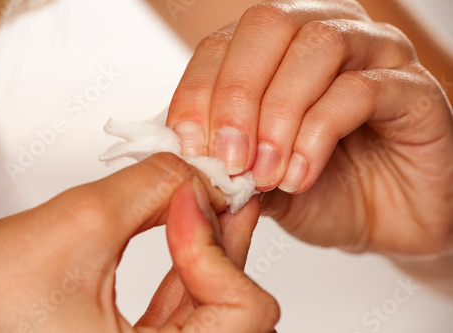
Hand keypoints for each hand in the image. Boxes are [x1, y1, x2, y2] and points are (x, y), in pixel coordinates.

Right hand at [0, 153, 278, 331]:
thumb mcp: (79, 225)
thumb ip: (152, 186)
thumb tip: (195, 173)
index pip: (240, 314)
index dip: (218, 249)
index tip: (192, 201)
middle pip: (237, 309)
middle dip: (227, 241)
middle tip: (222, 190)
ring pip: (217, 303)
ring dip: (214, 246)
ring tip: (206, 198)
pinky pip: (190, 303)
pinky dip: (194, 260)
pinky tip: (188, 223)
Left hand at [166, 0, 452, 255]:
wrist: (384, 223)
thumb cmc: (321, 192)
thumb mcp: (257, 180)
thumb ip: (225, 161)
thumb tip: (187, 153)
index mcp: (280, 50)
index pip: (223, 44)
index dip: (198, 92)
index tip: (191, 149)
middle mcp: (327, 34)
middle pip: (268, 25)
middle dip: (236, 96)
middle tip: (229, 159)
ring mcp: (376, 54)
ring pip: (316, 47)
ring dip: (278, 115)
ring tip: (265, 173)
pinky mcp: (413, 88)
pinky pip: (360, 89)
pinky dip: (317, 134)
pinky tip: (301, 175)